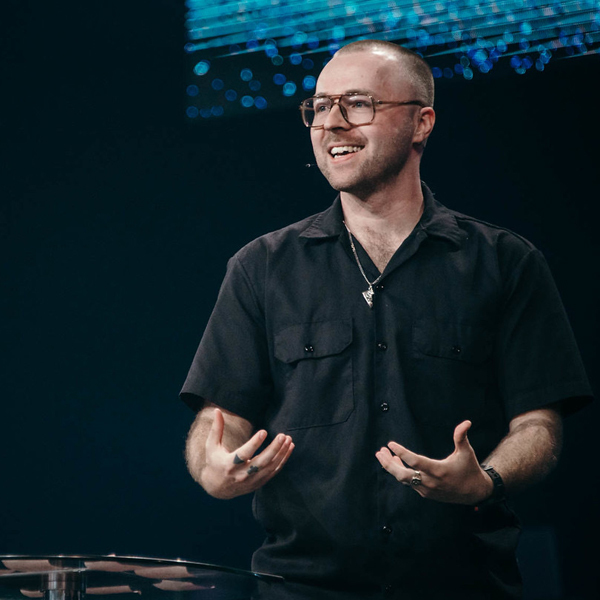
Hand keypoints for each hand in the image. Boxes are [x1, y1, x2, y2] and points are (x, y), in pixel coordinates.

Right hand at [201, 409, 293, 498]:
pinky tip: (289, 448)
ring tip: (288, 440)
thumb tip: (217, 410)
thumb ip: (216, 429)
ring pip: (270, 468)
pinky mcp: (259, 483)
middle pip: (261, 463)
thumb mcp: (212, 446)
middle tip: (282, 435)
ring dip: (281, 454)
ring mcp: (251, 481)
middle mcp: (241, 475)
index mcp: (229, 464)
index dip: (254, 443)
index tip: (264, 431)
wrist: (217, 488)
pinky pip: (274, 472)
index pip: (243, 454)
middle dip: (274, 449)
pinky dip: (283, 460)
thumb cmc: (214, 462)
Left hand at [375, 420, 492, 504]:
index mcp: (438, 470)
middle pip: (402, 475)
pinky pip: (408, 482)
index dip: (401, 452)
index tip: (390, 444)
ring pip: (403, 479)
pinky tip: (395, 461)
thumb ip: (461, 436)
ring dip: (391, 466)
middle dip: (388, 464)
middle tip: (380, 451)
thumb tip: (466, 422)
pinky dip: (400, 472)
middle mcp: (430, 482)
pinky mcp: (425, 493)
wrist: (474, 492)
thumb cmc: (469, 469)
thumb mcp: (467, 452)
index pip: (414, 462)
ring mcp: (426, 489)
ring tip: (382, 454)